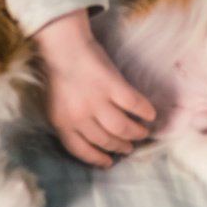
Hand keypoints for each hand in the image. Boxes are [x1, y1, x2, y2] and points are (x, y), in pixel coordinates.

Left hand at [33, 10, 156, 166]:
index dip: (97, 158)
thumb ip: (70, 121)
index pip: (81, 150)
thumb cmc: (58, 72)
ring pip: (122, 128)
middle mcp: (79, 116)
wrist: (63, 44)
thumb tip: (91, 138)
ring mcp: (97, 101)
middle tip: (129, 146)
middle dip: (120, 146)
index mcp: (62, 122)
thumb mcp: (56, 103)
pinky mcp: (112, 86)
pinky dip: (145, 112)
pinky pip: (134, 105)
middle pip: (105, 140)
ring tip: (142, 132)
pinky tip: (150, 114)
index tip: (109, 162)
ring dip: (135, 133)